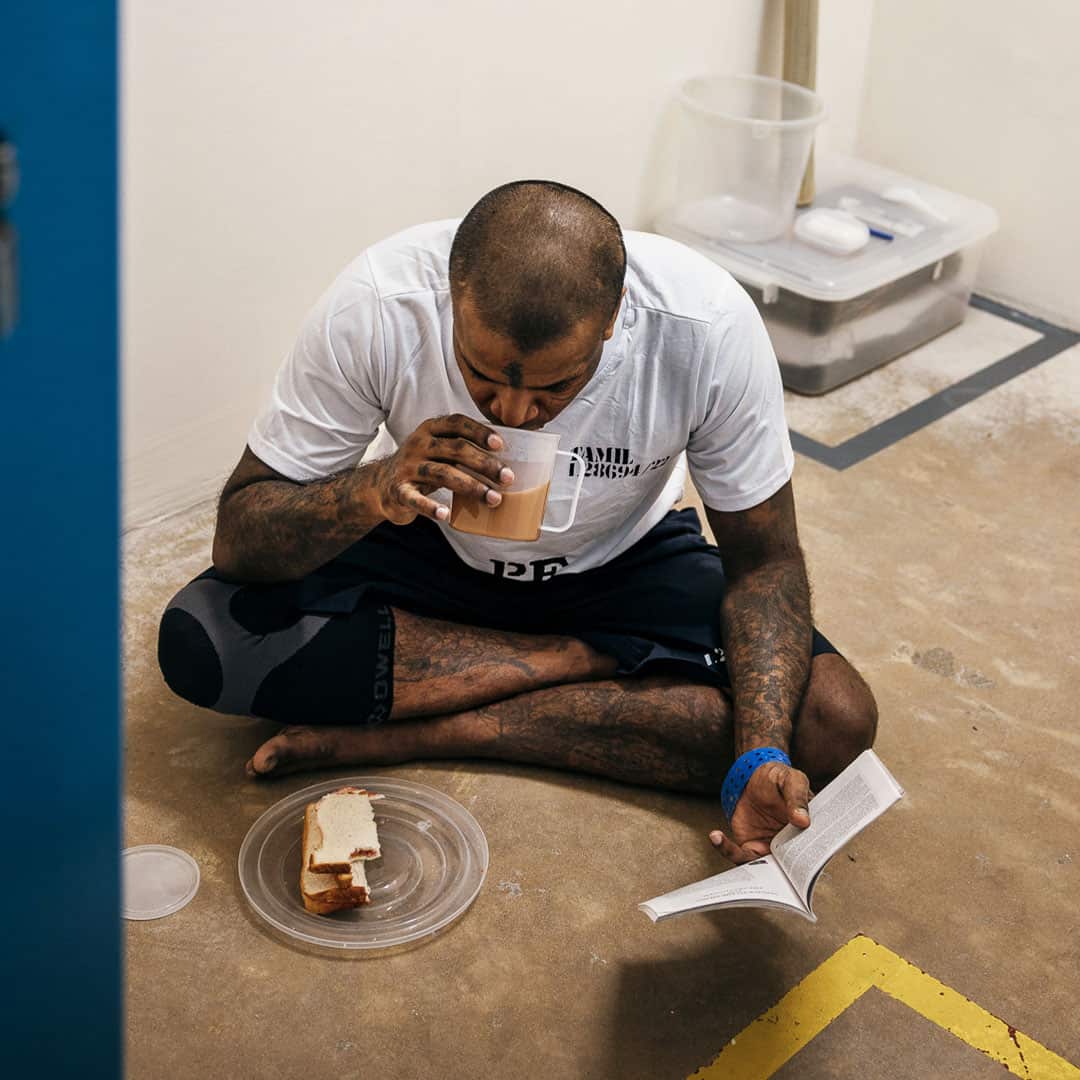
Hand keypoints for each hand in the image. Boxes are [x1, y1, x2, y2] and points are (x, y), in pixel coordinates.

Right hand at [370, 414, 514, 525]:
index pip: (456, 423)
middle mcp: (418, 444)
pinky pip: (416, 499)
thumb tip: (506, 459)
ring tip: (494, 498)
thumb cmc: (422, 465)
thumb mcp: (438, 450)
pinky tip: (446, 514)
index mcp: (429, 429)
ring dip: (472, 486)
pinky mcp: (399, 490)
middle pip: (455, 449)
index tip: (500, 445)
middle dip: (485, 463)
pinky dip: (431, 507)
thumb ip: (462, 448)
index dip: (479, 432)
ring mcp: (407, 467)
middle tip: (508, 478)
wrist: (381, 485)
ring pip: (443, 473)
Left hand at [709, 760, 811, 863]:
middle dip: (782, 876)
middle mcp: (793, 847)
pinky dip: (726, 849)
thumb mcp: (792, 780)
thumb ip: (797, 798)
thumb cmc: (778, 779)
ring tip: (739, 853)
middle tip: (770, 863)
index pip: (815, 855)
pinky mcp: (751, 847)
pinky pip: (740, 856)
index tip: (801, 865)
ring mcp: (771, 850)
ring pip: (765, 871)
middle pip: (791, 871)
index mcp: (810, 834)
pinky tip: (716, 836)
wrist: (754, 779)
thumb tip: (803, 821)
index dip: (810, 864)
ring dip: (751, 870)